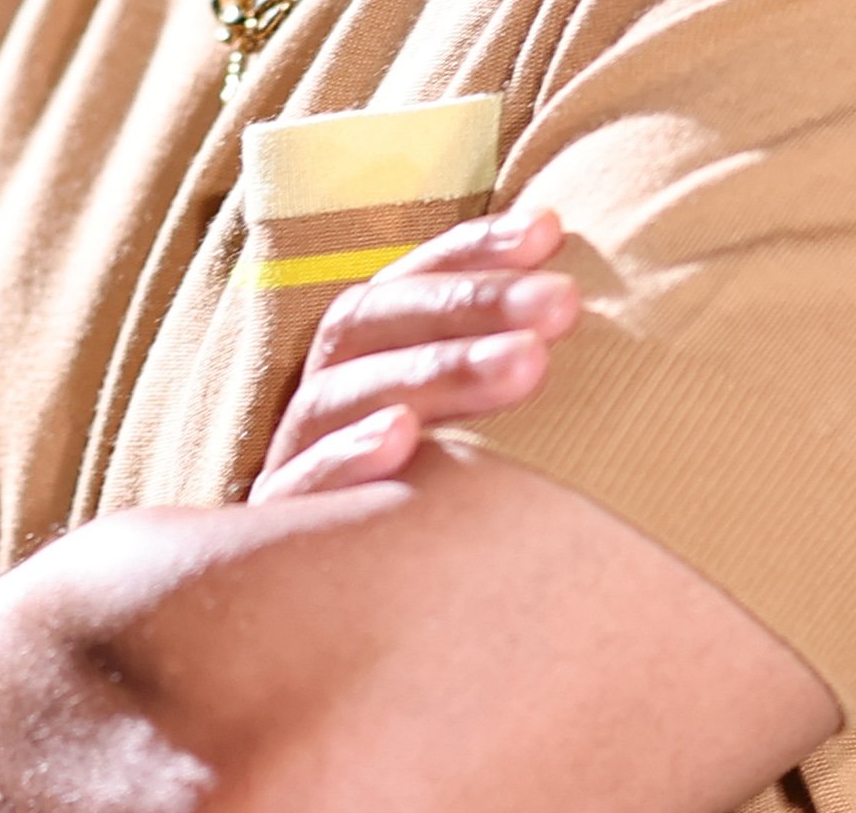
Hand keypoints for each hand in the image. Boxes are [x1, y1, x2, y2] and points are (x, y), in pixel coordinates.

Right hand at [250, 204, 580, 502]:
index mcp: (361, 356)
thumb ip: (504, 360)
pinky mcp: (277, 533)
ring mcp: (292, 459)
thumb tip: (578, 277)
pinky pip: (302, 489)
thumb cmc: (431, 505)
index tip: (550, 229)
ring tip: (527, 365)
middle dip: (471, 304)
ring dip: (436, 370)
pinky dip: (349, 457)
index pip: (409, 280)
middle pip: (377, 322)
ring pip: (344, 392)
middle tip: (562, 305)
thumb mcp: (461, 429)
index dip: (474, 249)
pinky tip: (403, 440)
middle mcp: (321, 394)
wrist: (321, 624)